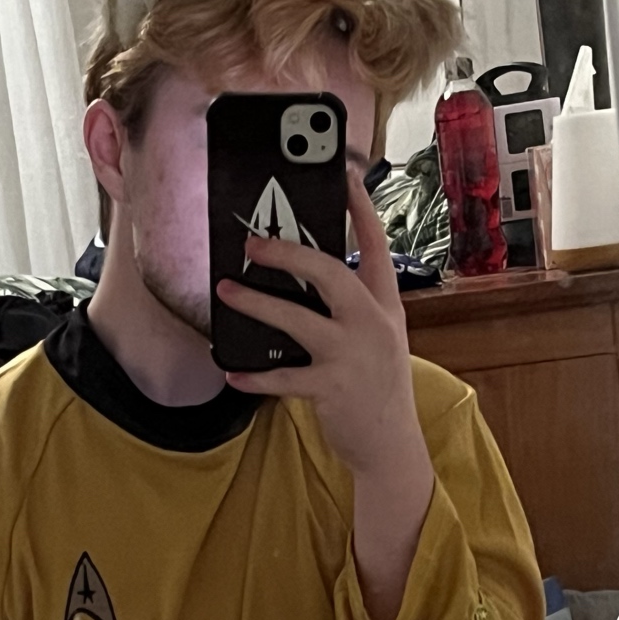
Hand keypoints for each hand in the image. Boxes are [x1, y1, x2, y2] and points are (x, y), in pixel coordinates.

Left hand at [216, 171, 426, 481]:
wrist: (391, 443)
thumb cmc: (377, 386)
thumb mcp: (378, 338)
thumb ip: (352, 308)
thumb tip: (303, 278)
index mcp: (384, 305)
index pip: (374, 246)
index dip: (359, 209)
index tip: (343, 176)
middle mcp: (371, 323)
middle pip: (329, 272)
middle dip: (288, 252)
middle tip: (253, 242)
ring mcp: (351, 355)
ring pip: (297, 319)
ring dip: (256, 303)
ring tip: (227, 292)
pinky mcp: (332, 388)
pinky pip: (282, 377)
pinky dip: (254, 376)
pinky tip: (232, 372)